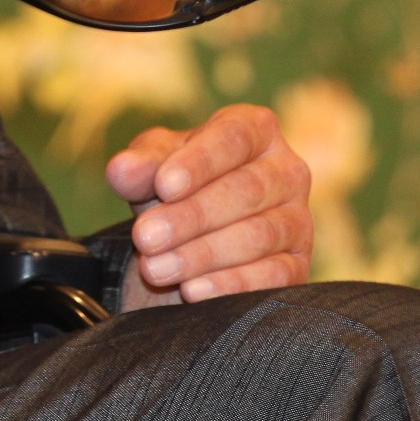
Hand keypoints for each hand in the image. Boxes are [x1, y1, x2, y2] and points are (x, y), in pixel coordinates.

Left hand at [106, 104, 312, 308]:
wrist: (192, 238)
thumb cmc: (175, 187)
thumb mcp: (153, 167)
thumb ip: (139, 164)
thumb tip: (121, 168)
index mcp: (255, 130)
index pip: (233, 137)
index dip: (199, 161)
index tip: (163, 186)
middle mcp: (287, 171)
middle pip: (245, 190)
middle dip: (191, 216)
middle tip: (144, 237)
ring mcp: (298, 220)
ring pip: (257, 236)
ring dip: (201, 254)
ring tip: (155, 267)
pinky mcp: (297, 266)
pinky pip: (271, 277)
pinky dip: (229, 284)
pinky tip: (192, 291)